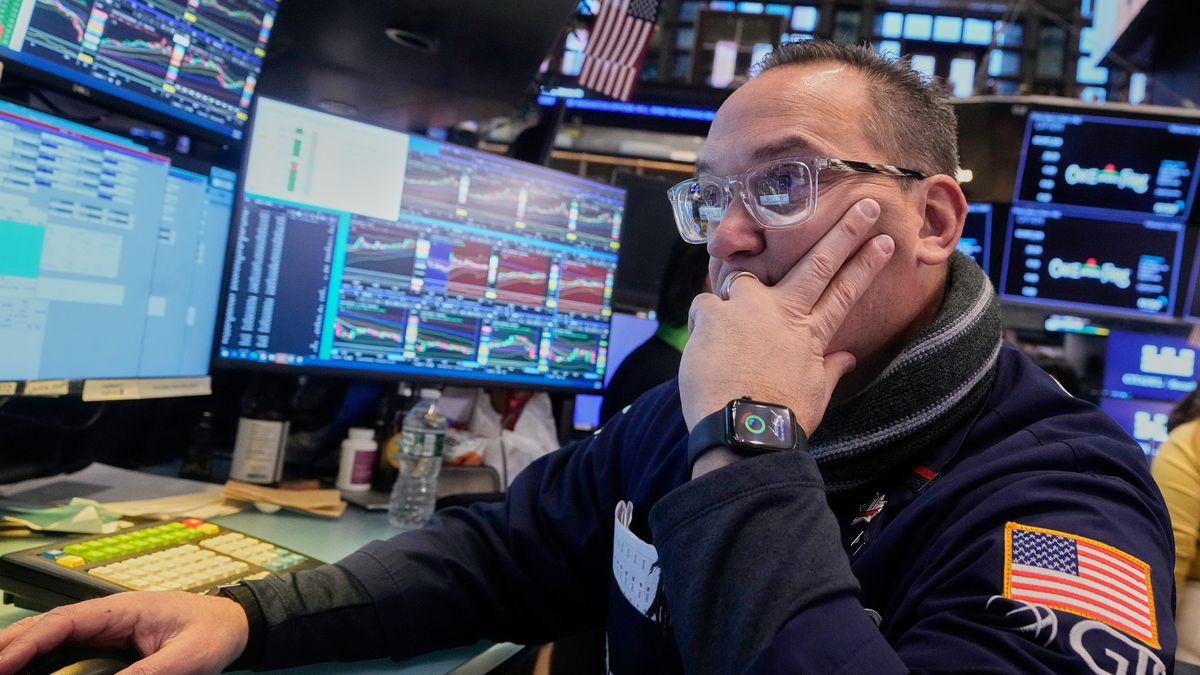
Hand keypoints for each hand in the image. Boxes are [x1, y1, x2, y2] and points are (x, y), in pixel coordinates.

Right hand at [0, 591, 248, 674]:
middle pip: (48, 626)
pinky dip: (41, 658)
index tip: (2, 664)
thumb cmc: (215, 631)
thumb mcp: (186, 658)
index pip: (64, 622)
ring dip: (21, 651)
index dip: (27, 642)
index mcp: (123, 609)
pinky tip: (25, 670)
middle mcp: (109, 614)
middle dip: (12, 644)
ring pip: (53, 636)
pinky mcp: (111, 642)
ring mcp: (108, 627)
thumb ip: (149, 673)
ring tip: (0, 668)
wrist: (235, 623)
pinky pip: (68, 647)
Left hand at [680, 198, 893, 438]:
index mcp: (810, 334)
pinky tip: (706, 345)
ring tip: (730, 316)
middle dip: (844, 233)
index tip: (886, 240)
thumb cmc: (781, 418)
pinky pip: (706, 304)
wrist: (742, 431)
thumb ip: (829, 369)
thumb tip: (847, 358)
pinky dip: (706, 320)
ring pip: (744, 276)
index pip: (845, 291)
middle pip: (818, 263)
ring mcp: (747, 309)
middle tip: (864, 206)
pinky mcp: (713, 315)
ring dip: (737, 288)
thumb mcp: (815, 395)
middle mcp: (782, 312)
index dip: (866, 264)